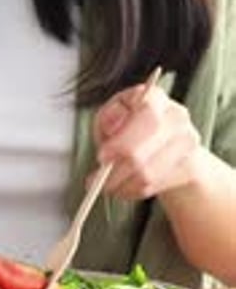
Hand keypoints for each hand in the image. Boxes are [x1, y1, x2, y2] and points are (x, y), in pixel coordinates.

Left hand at [92, 82, 201, 200]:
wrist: (166, 144)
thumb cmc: (132, 126)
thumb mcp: (112, 115)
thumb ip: (108, 117)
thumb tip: (112, 125)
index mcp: (154, 97)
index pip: (145, 115)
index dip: (122, 140)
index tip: (102, 156)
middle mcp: (176, 116)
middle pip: (145, 150)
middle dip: (116, 169)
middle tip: (99, 178)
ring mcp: (187, 143)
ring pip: (148, 173)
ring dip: (122, 184)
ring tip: (108, 185)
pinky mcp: (190, 167)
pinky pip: (155, 186)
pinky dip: (134, 191)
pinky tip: (125, 187)